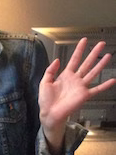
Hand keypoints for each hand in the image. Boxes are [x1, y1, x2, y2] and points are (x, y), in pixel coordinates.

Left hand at [39, 37, 114, 154]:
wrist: (49, 113)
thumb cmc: (46, 101)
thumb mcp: (44, 82)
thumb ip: (50, 70)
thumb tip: (57, 60)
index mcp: (65, 76)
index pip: (74, 59)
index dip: (79, 50)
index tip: (84, 40)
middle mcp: (75, 80)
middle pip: (87, 63)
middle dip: (94, 53)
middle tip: (101, 44)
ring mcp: (80, 87)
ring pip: (93, 73)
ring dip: (101, 64)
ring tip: (108, 56)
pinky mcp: (84, 95)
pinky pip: (97, 89)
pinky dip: (105, 85)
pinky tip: (112, 80)